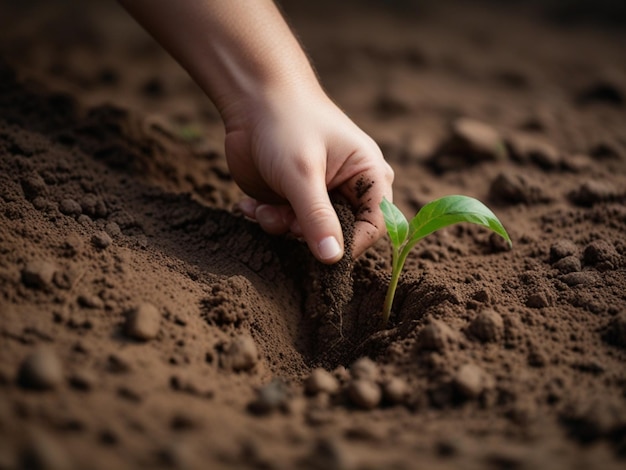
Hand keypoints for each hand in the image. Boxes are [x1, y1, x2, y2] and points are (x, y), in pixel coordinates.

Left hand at [224, 86, 393, 263]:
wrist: (250, 97)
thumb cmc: (287, 124)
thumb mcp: (303, 173)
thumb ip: (318, 218)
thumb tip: (333, 259)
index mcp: (368, 175)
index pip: (375, 225)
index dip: (352, 244)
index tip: (324, 255)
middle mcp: (348, 188)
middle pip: (340, 233)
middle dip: (308, 234)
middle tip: (286, 221)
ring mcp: (319, 194)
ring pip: (308, 234)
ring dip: (282, 227)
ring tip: (264, 210)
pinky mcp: (292, 198)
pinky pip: (285, 225)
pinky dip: (268, 220)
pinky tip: (250, 206)